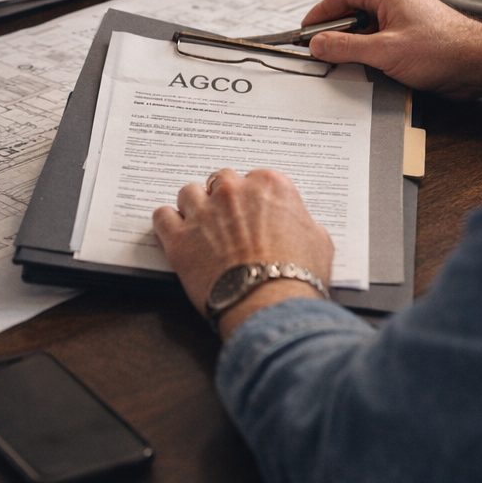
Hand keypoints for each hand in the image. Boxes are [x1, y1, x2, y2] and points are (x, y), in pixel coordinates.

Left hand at [153, 168, 333, 338]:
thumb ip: (302, 221)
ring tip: (201, 228)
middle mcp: (234, 191)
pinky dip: (167, 224)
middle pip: (220, 181)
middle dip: (223, 199)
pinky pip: (162, 216)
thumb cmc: (297, 276)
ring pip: (188, 193)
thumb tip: (297, 224)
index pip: (254, 179)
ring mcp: (203, 212)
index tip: (252, 213)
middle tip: (228, 222)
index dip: (252, 199)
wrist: (270, 304)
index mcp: (270, 186)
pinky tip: (175, 235)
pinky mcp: (179, 236)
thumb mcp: (319, 241)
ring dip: (194, 207)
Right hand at [302, 0, 481, 97]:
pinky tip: (364, 70)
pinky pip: (381, 41)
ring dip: (353, 45)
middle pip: (353, 11)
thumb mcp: (385, 51)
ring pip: (367, 29)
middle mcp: (395, 2)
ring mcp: (405, 20)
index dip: (321, 11)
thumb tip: (317, 44)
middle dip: (334, 31)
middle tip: (319, 50)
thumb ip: (346, 47)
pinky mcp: (413, 38)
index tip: (307, 31)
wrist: (479, 64)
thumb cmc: (442, 49)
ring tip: (340, 63)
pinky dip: (368, 53)